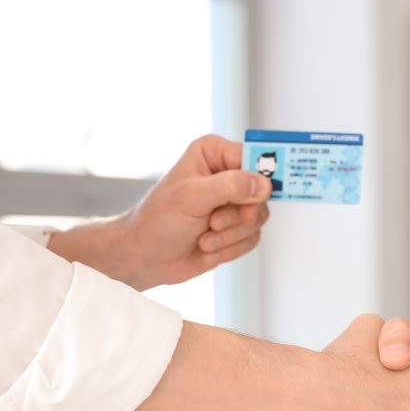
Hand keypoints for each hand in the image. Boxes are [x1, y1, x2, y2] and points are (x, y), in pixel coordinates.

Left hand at [49, 135, 270, 290]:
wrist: (146, 256)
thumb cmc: (157, 220)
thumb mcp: (191, 197)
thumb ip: (229, 186)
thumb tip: (263, 184)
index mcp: (214, 154)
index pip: (254, 158)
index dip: (259, 178)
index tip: (259, 195)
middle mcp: (227, 175)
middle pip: (262, 193)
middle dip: (238, 215)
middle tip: (214, 222)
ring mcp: (233, 203)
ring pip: (259, 219)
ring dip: (230, 235)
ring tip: (204, 236)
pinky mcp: (236, 229)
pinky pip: (252, 239)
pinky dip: (230, 248)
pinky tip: (207, 247)